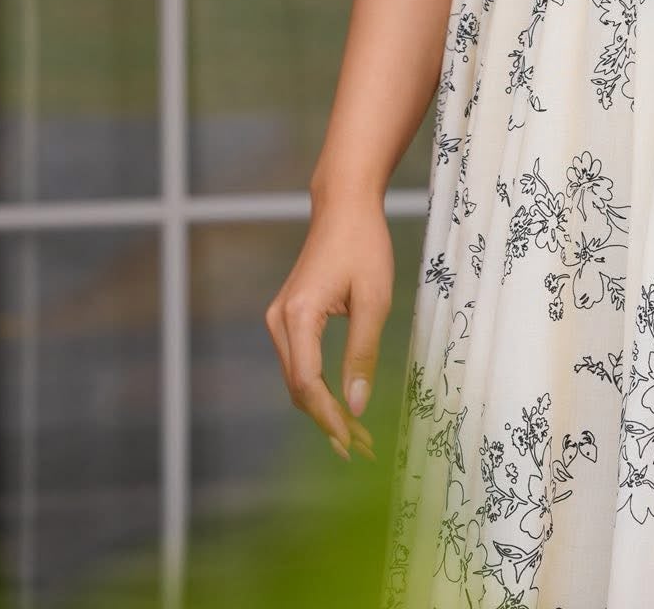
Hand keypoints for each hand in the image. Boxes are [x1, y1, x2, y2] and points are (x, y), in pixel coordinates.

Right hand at [265, 195, 392, 462]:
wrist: (344, 204)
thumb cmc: (364, 245)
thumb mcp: (374, 299)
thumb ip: (362, 353)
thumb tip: (356, 407)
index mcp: (298, 316)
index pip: (307, 384)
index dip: (329, 418)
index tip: (353, 443)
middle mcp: (279, 320)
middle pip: (297, 388)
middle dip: (327, 421)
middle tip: (361, 449)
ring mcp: (279, 319)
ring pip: (297, 379)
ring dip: (323, 408)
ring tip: (355, 436)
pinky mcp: (287, 317)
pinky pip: (299, 363)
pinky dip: (318, 387)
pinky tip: (341, 404)